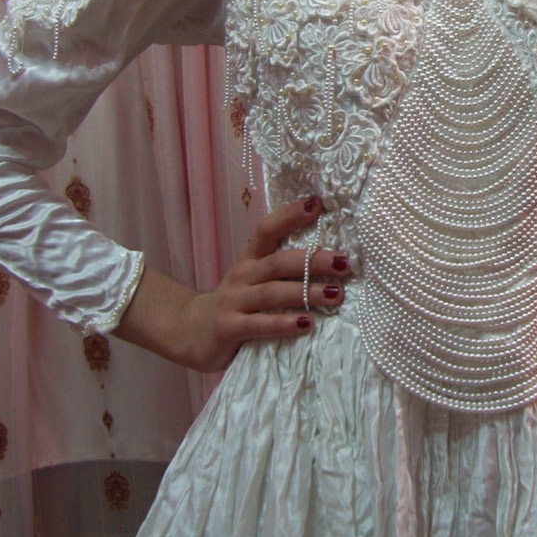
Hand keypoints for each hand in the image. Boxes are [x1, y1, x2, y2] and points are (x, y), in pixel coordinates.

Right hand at [114, 196, 348, 372]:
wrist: (192, 332)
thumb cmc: (237, 303)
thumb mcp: (255, 280)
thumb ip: (283, 270)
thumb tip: (332, 258)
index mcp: (250, 259)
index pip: (267, 229)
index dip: (290, 215)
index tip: (317, 203)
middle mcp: (242, 275)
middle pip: (278, 262)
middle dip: (313, 261)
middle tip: (344, 262)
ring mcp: (234, 301)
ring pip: (272, 293)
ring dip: (306, 292)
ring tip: (336, 294)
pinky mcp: (228, 327)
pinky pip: (259, 324)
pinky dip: (284, 324)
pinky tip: (307, 324)